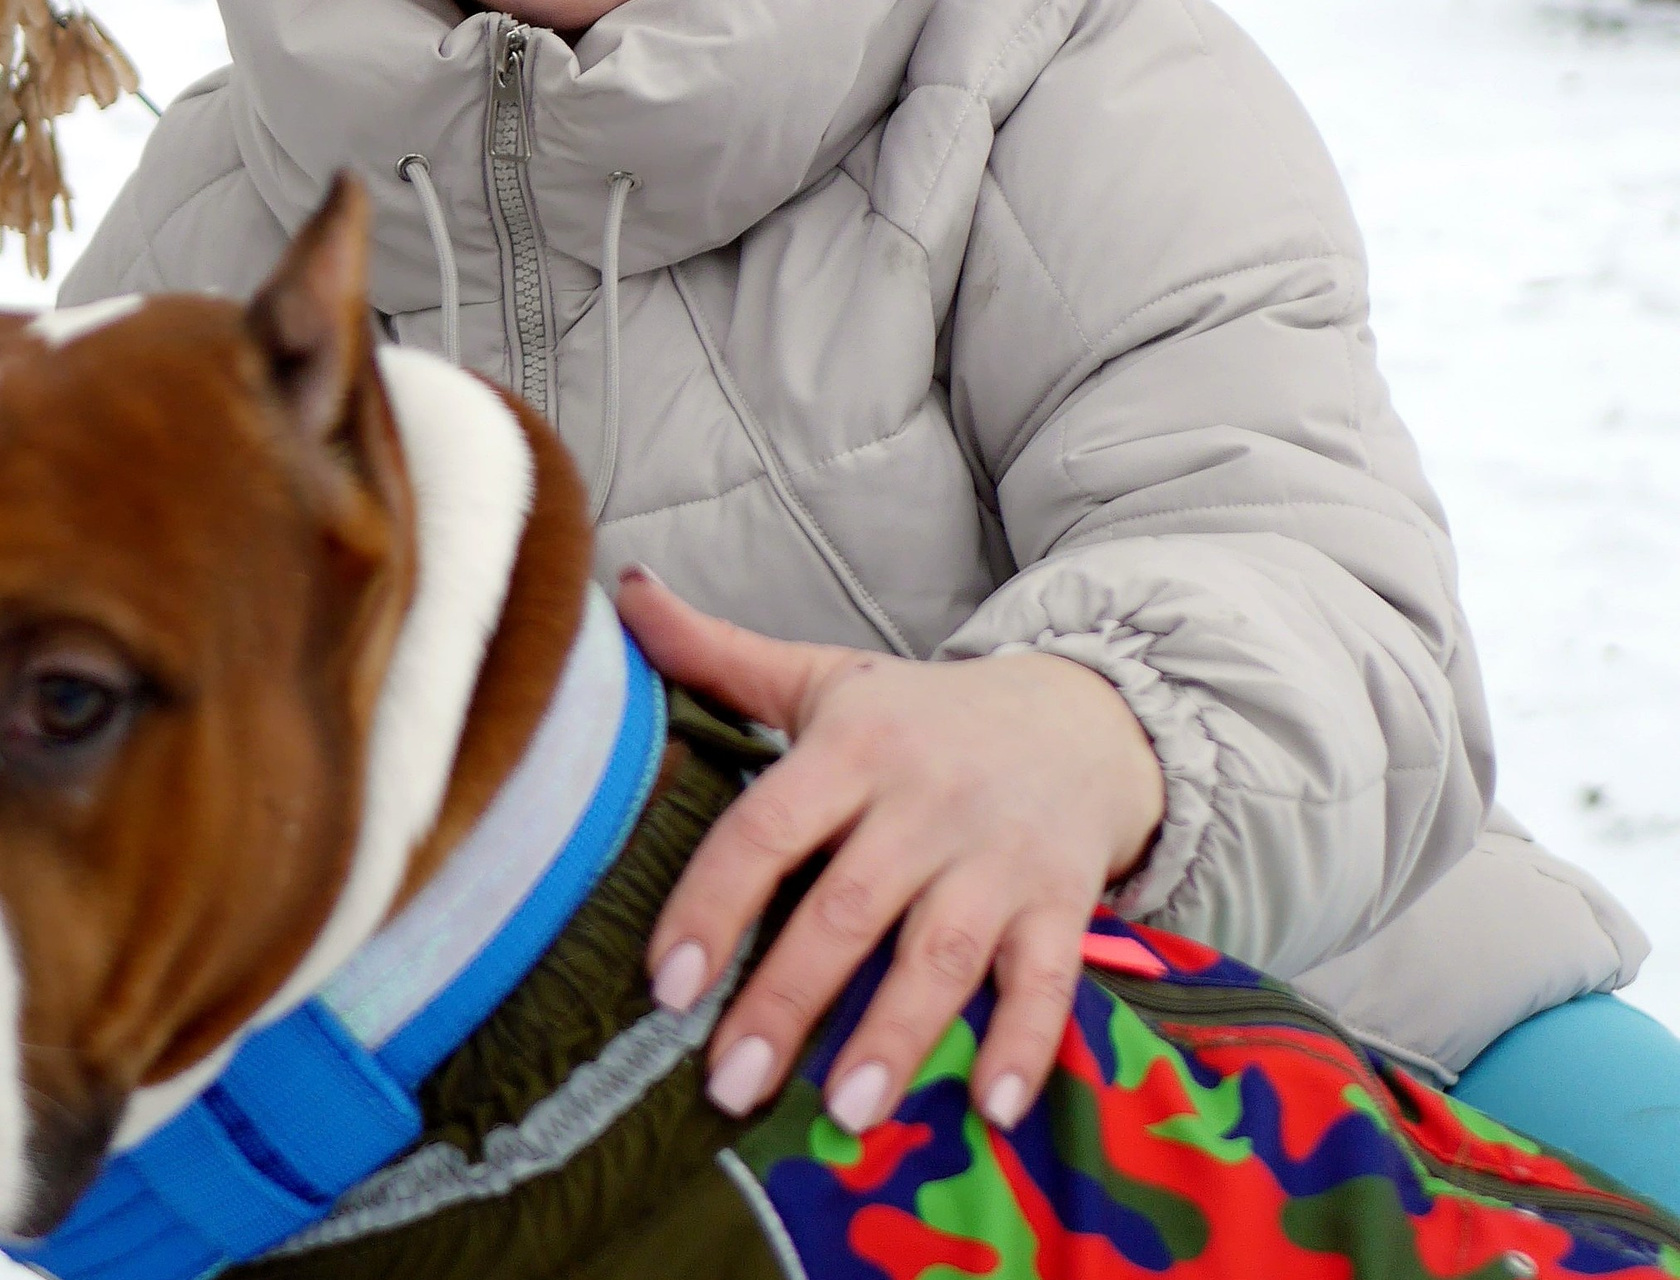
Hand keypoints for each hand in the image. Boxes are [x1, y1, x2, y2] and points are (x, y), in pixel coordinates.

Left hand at [618, 569, 1163, 1136]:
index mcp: (854, 746)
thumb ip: (719, 652)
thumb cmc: (923, 713)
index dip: (714, 903)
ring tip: (842, 1114)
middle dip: (787, 1001)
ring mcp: (997, 857)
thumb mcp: (825, 676)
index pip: (768, 828)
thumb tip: (623, 591)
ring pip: (941, 955)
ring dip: (895, 1038)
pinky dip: (1026, 1045)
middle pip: (846, 909)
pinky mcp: (1063, 901)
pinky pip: (1048, 980)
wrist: (1081, 714)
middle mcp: (923, 802)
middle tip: (728, 1085)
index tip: (668, 985)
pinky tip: (993, 1110)